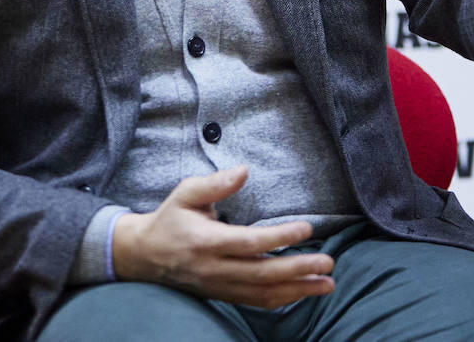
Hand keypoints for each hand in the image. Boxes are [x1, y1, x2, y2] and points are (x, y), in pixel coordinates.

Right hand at [110, 166, 334, 308]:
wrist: (145, 256)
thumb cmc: (170, 219)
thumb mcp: (185, 193)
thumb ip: (215, 184)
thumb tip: (244, 171)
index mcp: (206, 241)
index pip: (249, 242)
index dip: (280, 237)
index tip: (307, 228)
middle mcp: (214, 268)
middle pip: (262, 273)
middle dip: (298, 269)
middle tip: (328, 262)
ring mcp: (219, 286)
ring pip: (263, 294)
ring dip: (298, 290)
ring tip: (327, 284)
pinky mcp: (223, 295)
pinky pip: (256, 302)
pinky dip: (282, 299)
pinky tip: (303, 291)